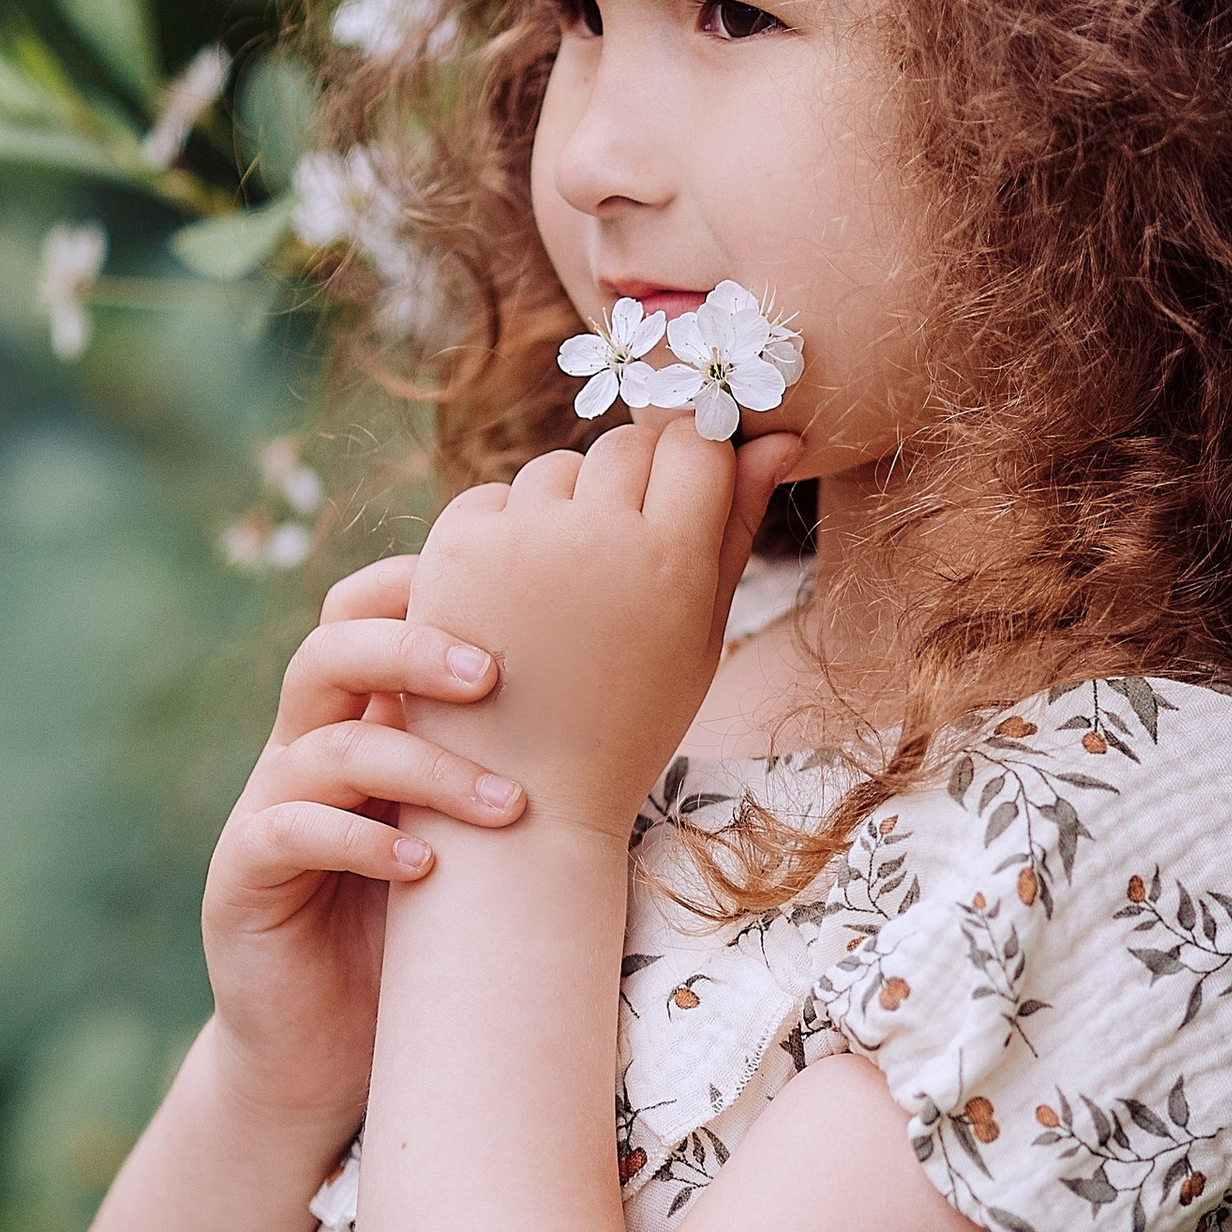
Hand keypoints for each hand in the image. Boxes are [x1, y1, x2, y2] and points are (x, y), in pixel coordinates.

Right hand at [202, 556, 532, 1123]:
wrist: (334, 1053)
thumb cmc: (426, 934)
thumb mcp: (476, 837)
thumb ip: (513, 764)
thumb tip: (638, 705)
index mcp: (361, 720)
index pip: (366, 614)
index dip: (420, 586)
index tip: (509, 594)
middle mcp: (306, 749)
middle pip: (331, 650)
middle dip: (412, 646)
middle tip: (494, 674)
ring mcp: (268, 810)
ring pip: (325, 743)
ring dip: (424, 765)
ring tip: (507, 807)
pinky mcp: (243, 877)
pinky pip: (289, 829)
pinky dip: (362, 840)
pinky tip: (425, 867)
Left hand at [400, 419, 805, 845]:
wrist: (525, 792)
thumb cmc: (630, 717)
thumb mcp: (701, 633)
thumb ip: (736, 528)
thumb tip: (777, 439)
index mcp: (671, 558)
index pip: (696, 443)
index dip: (695, 463)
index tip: (684, 500)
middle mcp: (596, 535)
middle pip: (628, 444)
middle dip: (632, 481)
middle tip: (623, 553)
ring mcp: (518, 537)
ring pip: (558, 467)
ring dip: (566, 505)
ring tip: (567, 585)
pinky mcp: (454, 547)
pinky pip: (493, 496)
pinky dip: (506, 529)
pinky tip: (514, 593)